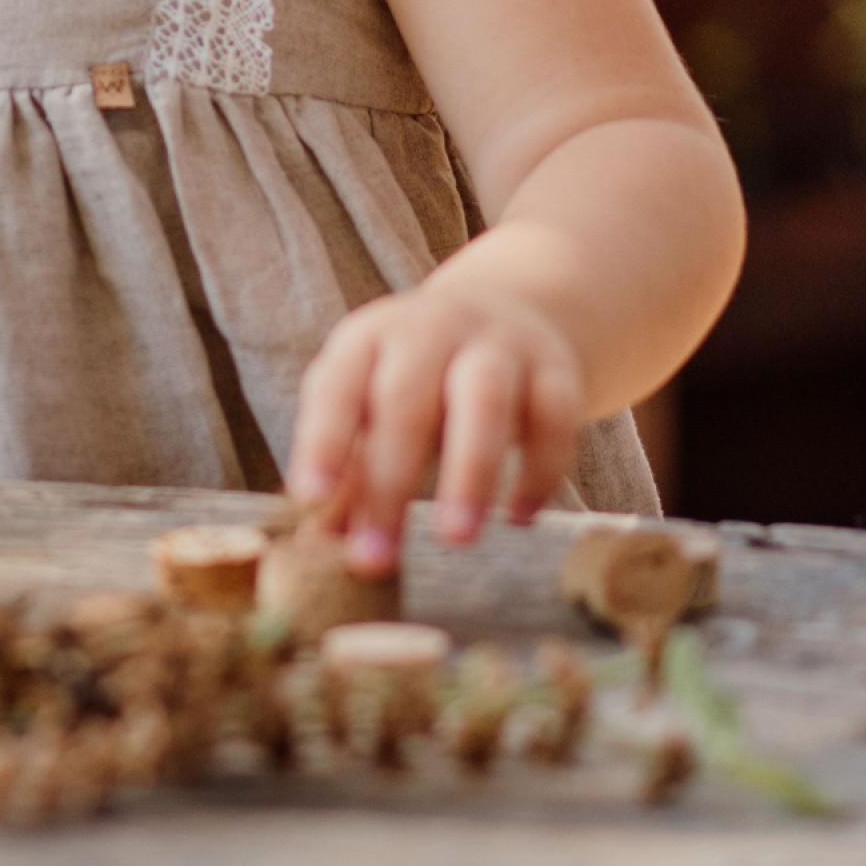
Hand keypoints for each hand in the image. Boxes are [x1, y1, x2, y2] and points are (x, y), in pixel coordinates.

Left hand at [286, 283, 584, 577]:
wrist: (508, 308)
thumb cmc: (419, 378)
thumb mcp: (373, 404)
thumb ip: (349, 471)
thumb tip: (318, 547)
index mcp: (367, 339)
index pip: (336, 387)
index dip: (323, 440)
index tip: (310, 499)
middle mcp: (429, 330)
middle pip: (405, 399)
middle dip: (390, 480)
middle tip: (378, 557)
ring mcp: (496, 343)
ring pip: (484, 399)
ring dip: (470, 471)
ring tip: (456, 539)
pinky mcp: (555, 365)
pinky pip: (553, 417)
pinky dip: (539, 471)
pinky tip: (519, 518)